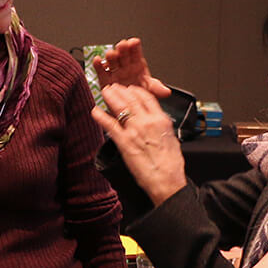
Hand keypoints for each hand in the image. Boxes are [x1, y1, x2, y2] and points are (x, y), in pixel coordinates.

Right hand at [91, 38, 170, 97]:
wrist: (129, 108)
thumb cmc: (139, 95)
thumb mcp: (150, 92)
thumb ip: (157, 90)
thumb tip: (166, 91)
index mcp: (137, 66)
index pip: (136, 54)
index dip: (135, 47)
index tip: (134, 42)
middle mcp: (125, 66)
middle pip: (123, 55)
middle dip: (123, 49)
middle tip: (122, 45)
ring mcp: (115, 72)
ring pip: (112, 61)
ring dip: (111, 56)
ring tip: (111, 54)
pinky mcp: (105, 79)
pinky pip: (101, 71)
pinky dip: (98, 65)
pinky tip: (98, 60)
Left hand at [91, 82, 187, 204]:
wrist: (166, 180)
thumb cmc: (171, 164)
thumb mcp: (172, 139)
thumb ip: (163, 128)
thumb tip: (158, 123)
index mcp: (161, 120)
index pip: (147, 97)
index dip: (136, 90)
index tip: (131, 89)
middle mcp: (147, 122)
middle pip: (131, 99)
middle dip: (121, 90)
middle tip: (113, 87)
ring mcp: (134, 131)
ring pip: (120, 107)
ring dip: (110, 97)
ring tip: (104, 92)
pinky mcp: (124, 142)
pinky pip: (110, 125)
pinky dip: (100, 116)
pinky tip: (95, 111)